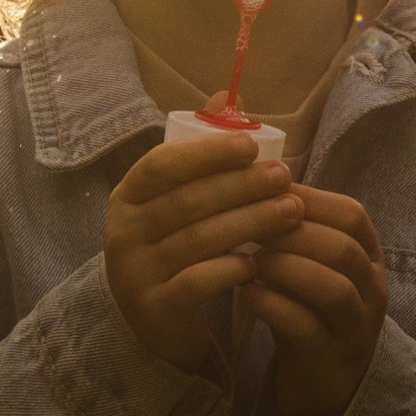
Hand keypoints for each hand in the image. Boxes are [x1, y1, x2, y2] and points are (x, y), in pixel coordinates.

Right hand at [104, 132, 305, 373]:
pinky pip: (197, 283)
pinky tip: (260, 262)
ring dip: (250, 222)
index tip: (251, 146)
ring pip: (198, 240)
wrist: (146, 321)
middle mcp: (124, 232)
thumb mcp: (175, 198)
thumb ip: (200, 150)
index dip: (207, 153)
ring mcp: (136, 273)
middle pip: (188, 202)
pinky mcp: (156, 308)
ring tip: (291, 211)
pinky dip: (231, 270)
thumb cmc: (171, 244)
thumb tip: (228, 94)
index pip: (162, 165)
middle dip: (242, 186)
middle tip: (285, 178)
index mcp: (128, 197)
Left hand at [242, 185, 387, 415]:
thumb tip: (253, 175)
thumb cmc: (311, 312)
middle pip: (342, 247)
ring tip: (248, 259)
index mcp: (369, 256)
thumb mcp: (313, 265)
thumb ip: (295, 228)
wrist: (325, 387)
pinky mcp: (331, 359)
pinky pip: (306, 328)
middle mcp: (372, 288)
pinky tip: (247, 294)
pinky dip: (274, 306)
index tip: (259, 190)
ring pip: (332, 287)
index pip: (350, 214)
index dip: (306, 198)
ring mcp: (356, 326)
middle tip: (246, 223)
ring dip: (285, 267)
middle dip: (292, 231)